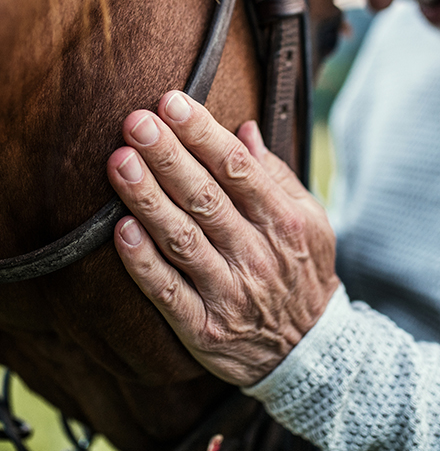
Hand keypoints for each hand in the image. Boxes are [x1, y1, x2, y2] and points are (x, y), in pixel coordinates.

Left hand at [107, 91, 339, 386]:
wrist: (309, 348)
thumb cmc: (303, 269)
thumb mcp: (308, 218)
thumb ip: (275, 175)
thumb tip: (244, 129)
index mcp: (284, 221)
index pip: (238, 168)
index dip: (203, 133)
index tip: (172, 102)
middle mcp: (257, 254)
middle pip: (205, 198)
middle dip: (168, 156)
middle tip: (136, 122)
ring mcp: (230, 293)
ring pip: (182, 239)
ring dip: (148, 199)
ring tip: (119, 161)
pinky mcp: (205, 327)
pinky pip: (168, 293)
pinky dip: (143, 262)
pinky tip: (120, 229)